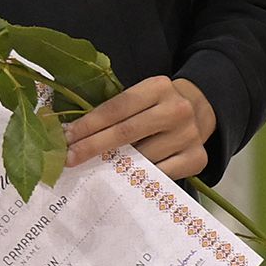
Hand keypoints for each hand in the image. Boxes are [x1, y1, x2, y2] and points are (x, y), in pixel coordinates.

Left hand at [65, 75, 216, 178]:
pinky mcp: (197, 158)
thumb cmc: (157, 106)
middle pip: (126, 132)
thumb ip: (113, 111)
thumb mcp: (140, 97)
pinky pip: (160, 174)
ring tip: (92, 169)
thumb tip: (70, 133)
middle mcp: (178, 109)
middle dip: (92, 146)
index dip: (89, 124)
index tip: (66, 137)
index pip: (117, 107)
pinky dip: (138, 178)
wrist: (199, 111)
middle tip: (69, 158)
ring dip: (113, 165)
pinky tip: (122, 179)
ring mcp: (190, 135)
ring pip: (141, 157)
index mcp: (159, 87)